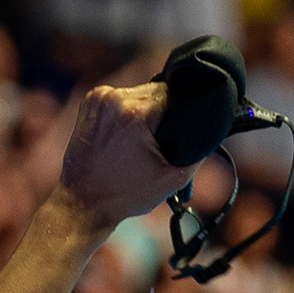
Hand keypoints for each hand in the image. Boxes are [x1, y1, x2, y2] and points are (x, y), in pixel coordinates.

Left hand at [55, 80, 197, 229]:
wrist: (83, 201)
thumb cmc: (126, 194)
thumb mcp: (174, 178)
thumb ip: (198, 150)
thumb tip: (210, 129)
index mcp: (137, 114)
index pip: (177, 94)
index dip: (185, 111)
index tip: (182, 129)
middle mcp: (117, 99)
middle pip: (159, 90)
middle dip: (165, 111)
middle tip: (161, 139)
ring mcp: (100, 97)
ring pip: (141, 92)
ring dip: (147, 109)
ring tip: (141, 139)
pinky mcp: (91, 100)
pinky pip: (122, 96)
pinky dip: (129, 110)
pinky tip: (126, 133)